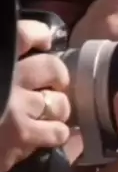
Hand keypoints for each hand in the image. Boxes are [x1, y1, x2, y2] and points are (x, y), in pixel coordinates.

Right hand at [0, 21, 70, 171]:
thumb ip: (3, 63)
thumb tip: (19, 52)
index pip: (25, 34)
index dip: (40, 35)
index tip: (43, 43)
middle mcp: (6, 77)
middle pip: (52, 68)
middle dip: (57, 77)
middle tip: (51, 86)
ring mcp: (16, 108)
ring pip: (59, 103)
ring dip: (56, 110)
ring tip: (45, 116)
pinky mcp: (22, 137)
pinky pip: (57, 132)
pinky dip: (53, 135)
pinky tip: (41, 137)